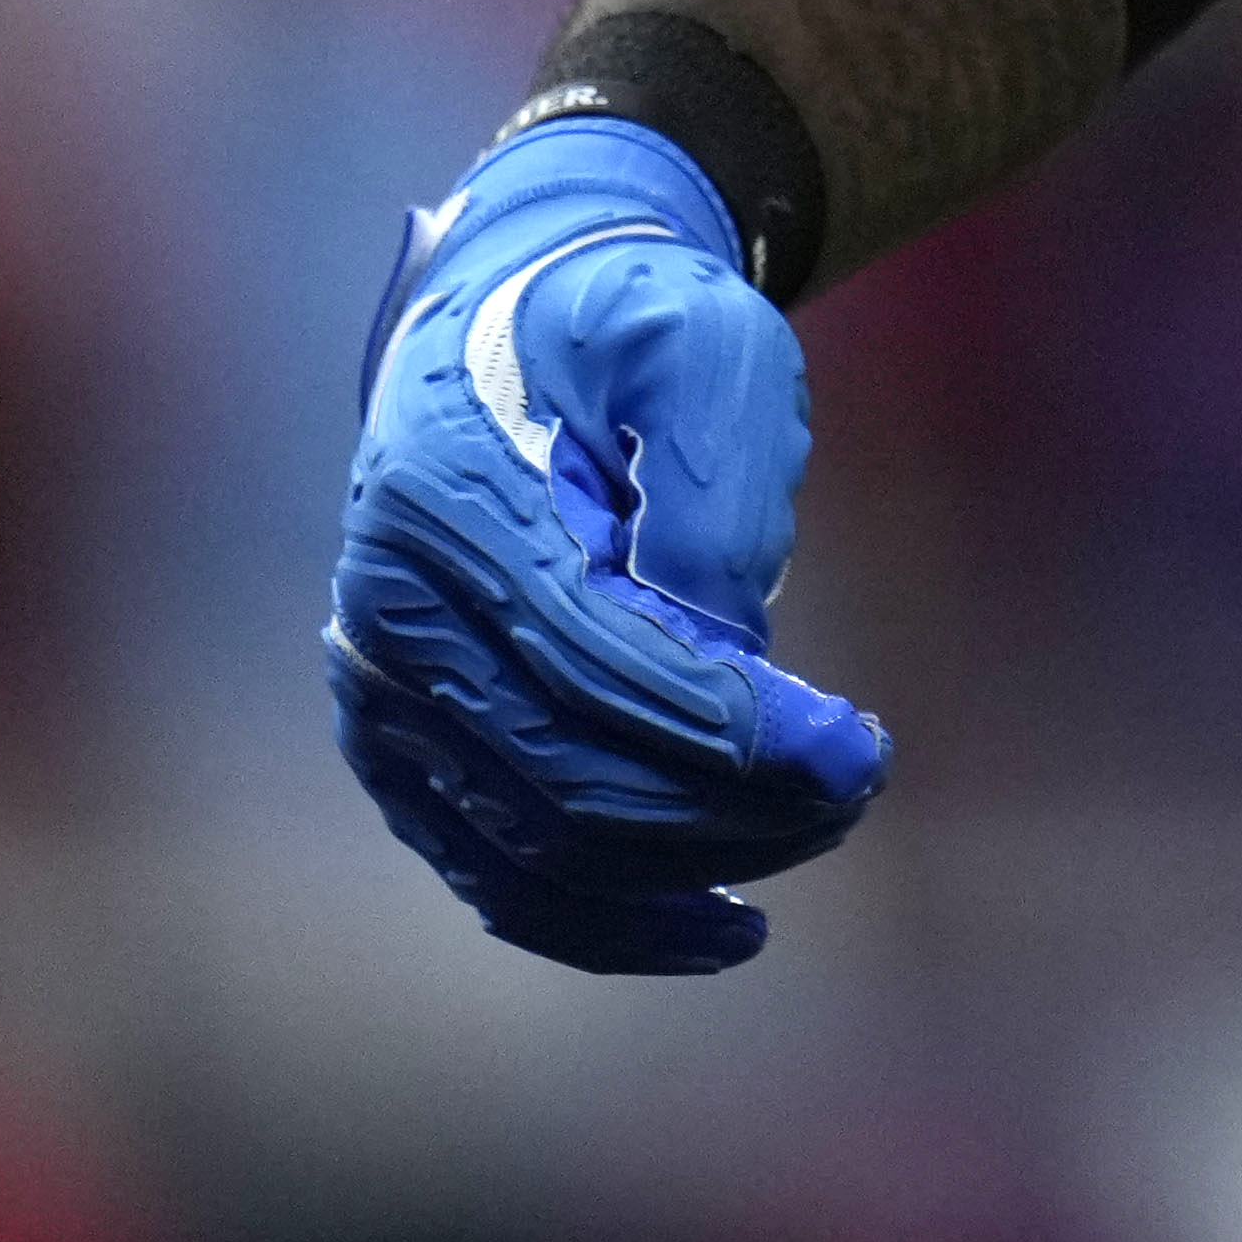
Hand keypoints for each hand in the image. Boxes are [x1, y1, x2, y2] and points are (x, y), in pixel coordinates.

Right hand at [327, 114, 891, 970]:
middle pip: (570, 773)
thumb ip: (712, 496)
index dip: (737, 728)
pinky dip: (608, 920)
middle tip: (856, 784)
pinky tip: (717, 924)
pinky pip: (497, 872)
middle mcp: (388, 616)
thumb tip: (729, 665)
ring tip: (812, 834)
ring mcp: (382, 695)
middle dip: (731, 805)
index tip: (860, 748)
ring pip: (539, 845)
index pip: (600, 661)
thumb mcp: (700, 346)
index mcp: (449, 504)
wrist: (514, 317)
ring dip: (688, 868)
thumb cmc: (626, 325)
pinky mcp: (401, 750)